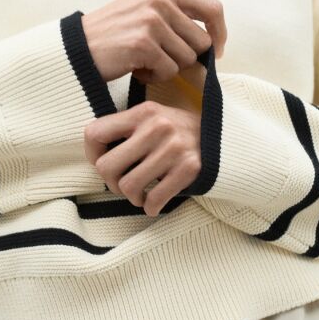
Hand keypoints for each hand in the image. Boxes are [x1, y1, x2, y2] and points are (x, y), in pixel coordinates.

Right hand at [81, 0, 226, 83]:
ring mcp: (151, 21)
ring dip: (168, 69)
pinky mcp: (143, 44)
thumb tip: (214, 46)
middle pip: (201, 42)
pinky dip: (153, 77)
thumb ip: (176, 20)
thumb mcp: (145, 13)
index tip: (216, 52)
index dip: (220, 34)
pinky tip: (135, 69)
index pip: (213, 9)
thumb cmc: (113, 36)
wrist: (76, 49)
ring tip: (143, 62)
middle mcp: (160, 1)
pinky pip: (168, 71)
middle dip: (186, 59)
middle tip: (161, 61)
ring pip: (186, 60)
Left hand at [84, 100, 201, 216]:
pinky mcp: (188, 169)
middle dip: (111, 183)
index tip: (102, 162)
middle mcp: (157, 127)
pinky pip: (154, 199)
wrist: (225, 139)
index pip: (95, 133)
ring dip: (132, 197)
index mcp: (143, 112)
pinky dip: (150, 207)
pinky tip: (153, 205)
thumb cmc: (180, 133)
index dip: (92, 154)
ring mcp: (173, 149)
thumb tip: (96, 156)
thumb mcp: (154, 118)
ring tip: (140, 195)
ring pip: (128, 187)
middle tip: (122, 185)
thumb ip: (127, 129)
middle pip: (106, 167)